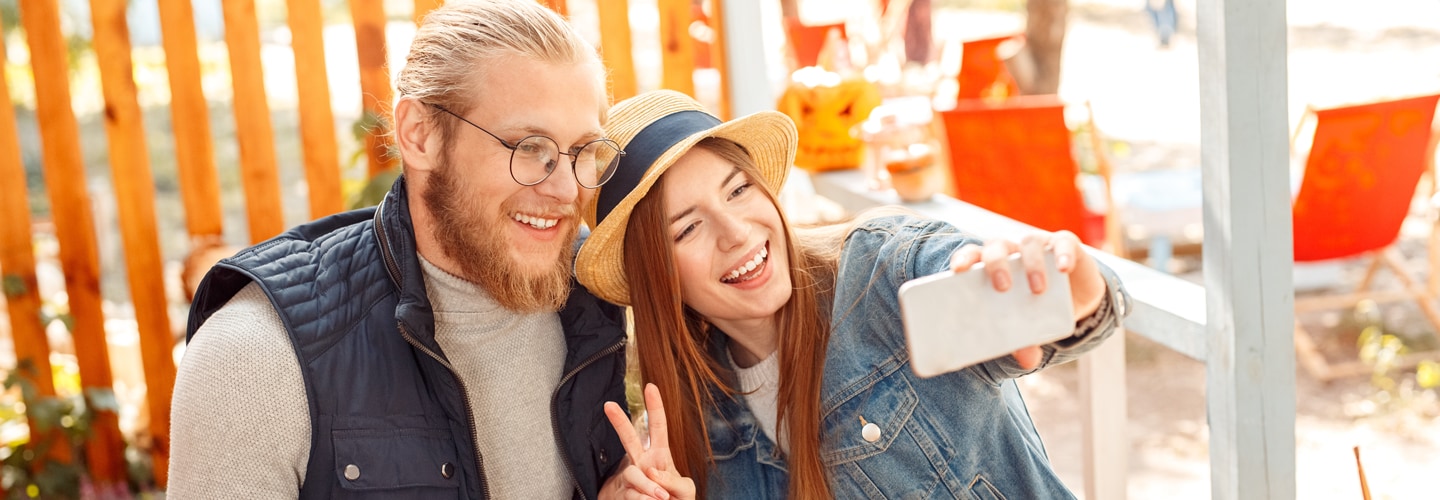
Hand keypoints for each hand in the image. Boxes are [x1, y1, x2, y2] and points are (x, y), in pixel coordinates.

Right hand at [599, 383, 695, 499]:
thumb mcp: (684, 490)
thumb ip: (673, 480)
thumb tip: (651, 472)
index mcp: (660, 456)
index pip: (658, 428)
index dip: (655, 407)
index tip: (650, 386)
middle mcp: (642, 463)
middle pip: (629, 439)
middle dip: (619, 422)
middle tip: (608, 405)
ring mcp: (630, 479)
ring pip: (632, 474)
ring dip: (648, 486)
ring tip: (662, 497)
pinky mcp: (622, 495)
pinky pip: (631, 495)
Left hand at [949, 230, 1107, 369]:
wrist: (1076, 299)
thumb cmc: (1037, 309)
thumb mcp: (1029, 326)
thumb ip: (1024, 341)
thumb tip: (1027, 360)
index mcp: (992, 266)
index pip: (972, 255)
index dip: (963, 259)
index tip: (958, 271)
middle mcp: (1012, 250)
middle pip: (996, 247)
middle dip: (996, 263)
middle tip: (1002, 287)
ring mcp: (1039, 244)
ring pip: (1029, 242)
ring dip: (1032, 264)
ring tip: (1037, 290)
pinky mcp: (1066, 244)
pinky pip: (1063, 243)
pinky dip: (1062, 254)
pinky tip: (1063, 269)